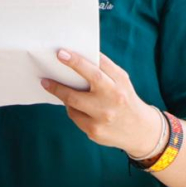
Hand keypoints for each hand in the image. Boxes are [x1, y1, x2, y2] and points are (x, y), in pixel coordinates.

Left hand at [41, 50, 160, 158]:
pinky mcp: (95, 132)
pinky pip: (75, 117)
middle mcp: (110, 103)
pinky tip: (72, 103)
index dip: (76, 62)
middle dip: (58, 86)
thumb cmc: (125, 97)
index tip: (61, 54)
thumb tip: (78, 54)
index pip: (94, 71)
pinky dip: (72, 108)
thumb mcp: (121, 79)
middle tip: (45, 78)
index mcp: (117, 85)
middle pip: (77, 94)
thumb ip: (104, 67)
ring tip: (51, 86)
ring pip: (72, 106)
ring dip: (61, 95)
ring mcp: (102, 119)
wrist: (140, 130)